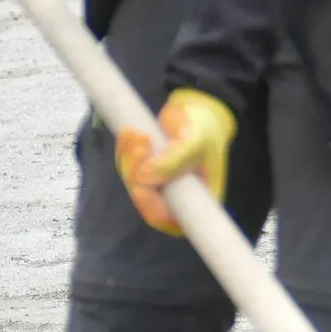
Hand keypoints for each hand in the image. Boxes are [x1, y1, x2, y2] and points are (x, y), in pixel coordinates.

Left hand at [115, 89, 236, 236]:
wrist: (199, 113)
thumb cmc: (206, 130)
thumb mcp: (196, 141)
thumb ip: (174, 159)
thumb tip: (144, 176)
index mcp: (196, 200)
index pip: (170, 218)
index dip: (151, 208)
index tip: (140, 188)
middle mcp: (176, 198)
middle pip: (146, 199)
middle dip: (137, 172)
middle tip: (142, 144)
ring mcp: (159, 186)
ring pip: (133, 182)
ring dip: (129, 159)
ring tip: (138, 134)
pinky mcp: (146, 172)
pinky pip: (128, 167)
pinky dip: (125, 151)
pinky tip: (129, 133)